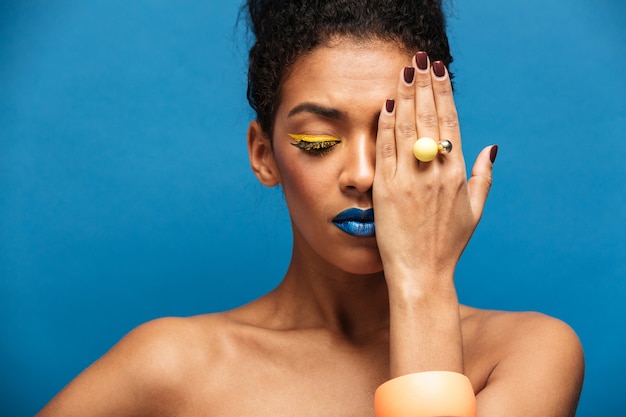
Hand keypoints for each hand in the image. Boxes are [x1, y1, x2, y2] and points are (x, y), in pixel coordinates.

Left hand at [373, 52, 495, 287]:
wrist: (421, 274)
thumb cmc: (448, 245)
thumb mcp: (475, 210)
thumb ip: (484, 177)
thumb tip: (493, 148)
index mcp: (458, 173)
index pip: (450, 122)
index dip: (443, 94)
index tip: (439, 72)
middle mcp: (435, 172)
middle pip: (428, 118)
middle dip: (423, 85)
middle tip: (419, 61)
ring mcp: (409, 179)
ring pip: (406, 128)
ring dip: (404, 97)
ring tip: (403, 73)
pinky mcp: (386, 189)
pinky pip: (385, 150)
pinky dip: (385, 126)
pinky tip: (385, 106)